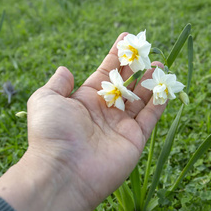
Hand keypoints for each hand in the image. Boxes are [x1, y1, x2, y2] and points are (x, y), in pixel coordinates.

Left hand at [0, 33, 164, 210]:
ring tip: (161, 64)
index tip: (127, 38)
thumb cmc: (51, 134)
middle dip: (137, 66)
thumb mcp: (45, 100)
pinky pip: (151, 117)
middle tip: (149, 50)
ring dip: (151, 81)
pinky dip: (159, 102)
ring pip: (142, 99)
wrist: (63, 172)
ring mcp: (121, 126)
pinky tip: (166, 86)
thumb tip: (65, 69)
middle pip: (127, 83)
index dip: (116, 55)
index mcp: (85, 100)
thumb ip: (57, 84)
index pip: (106, 72)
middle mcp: (105, 111)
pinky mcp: (135, 139)